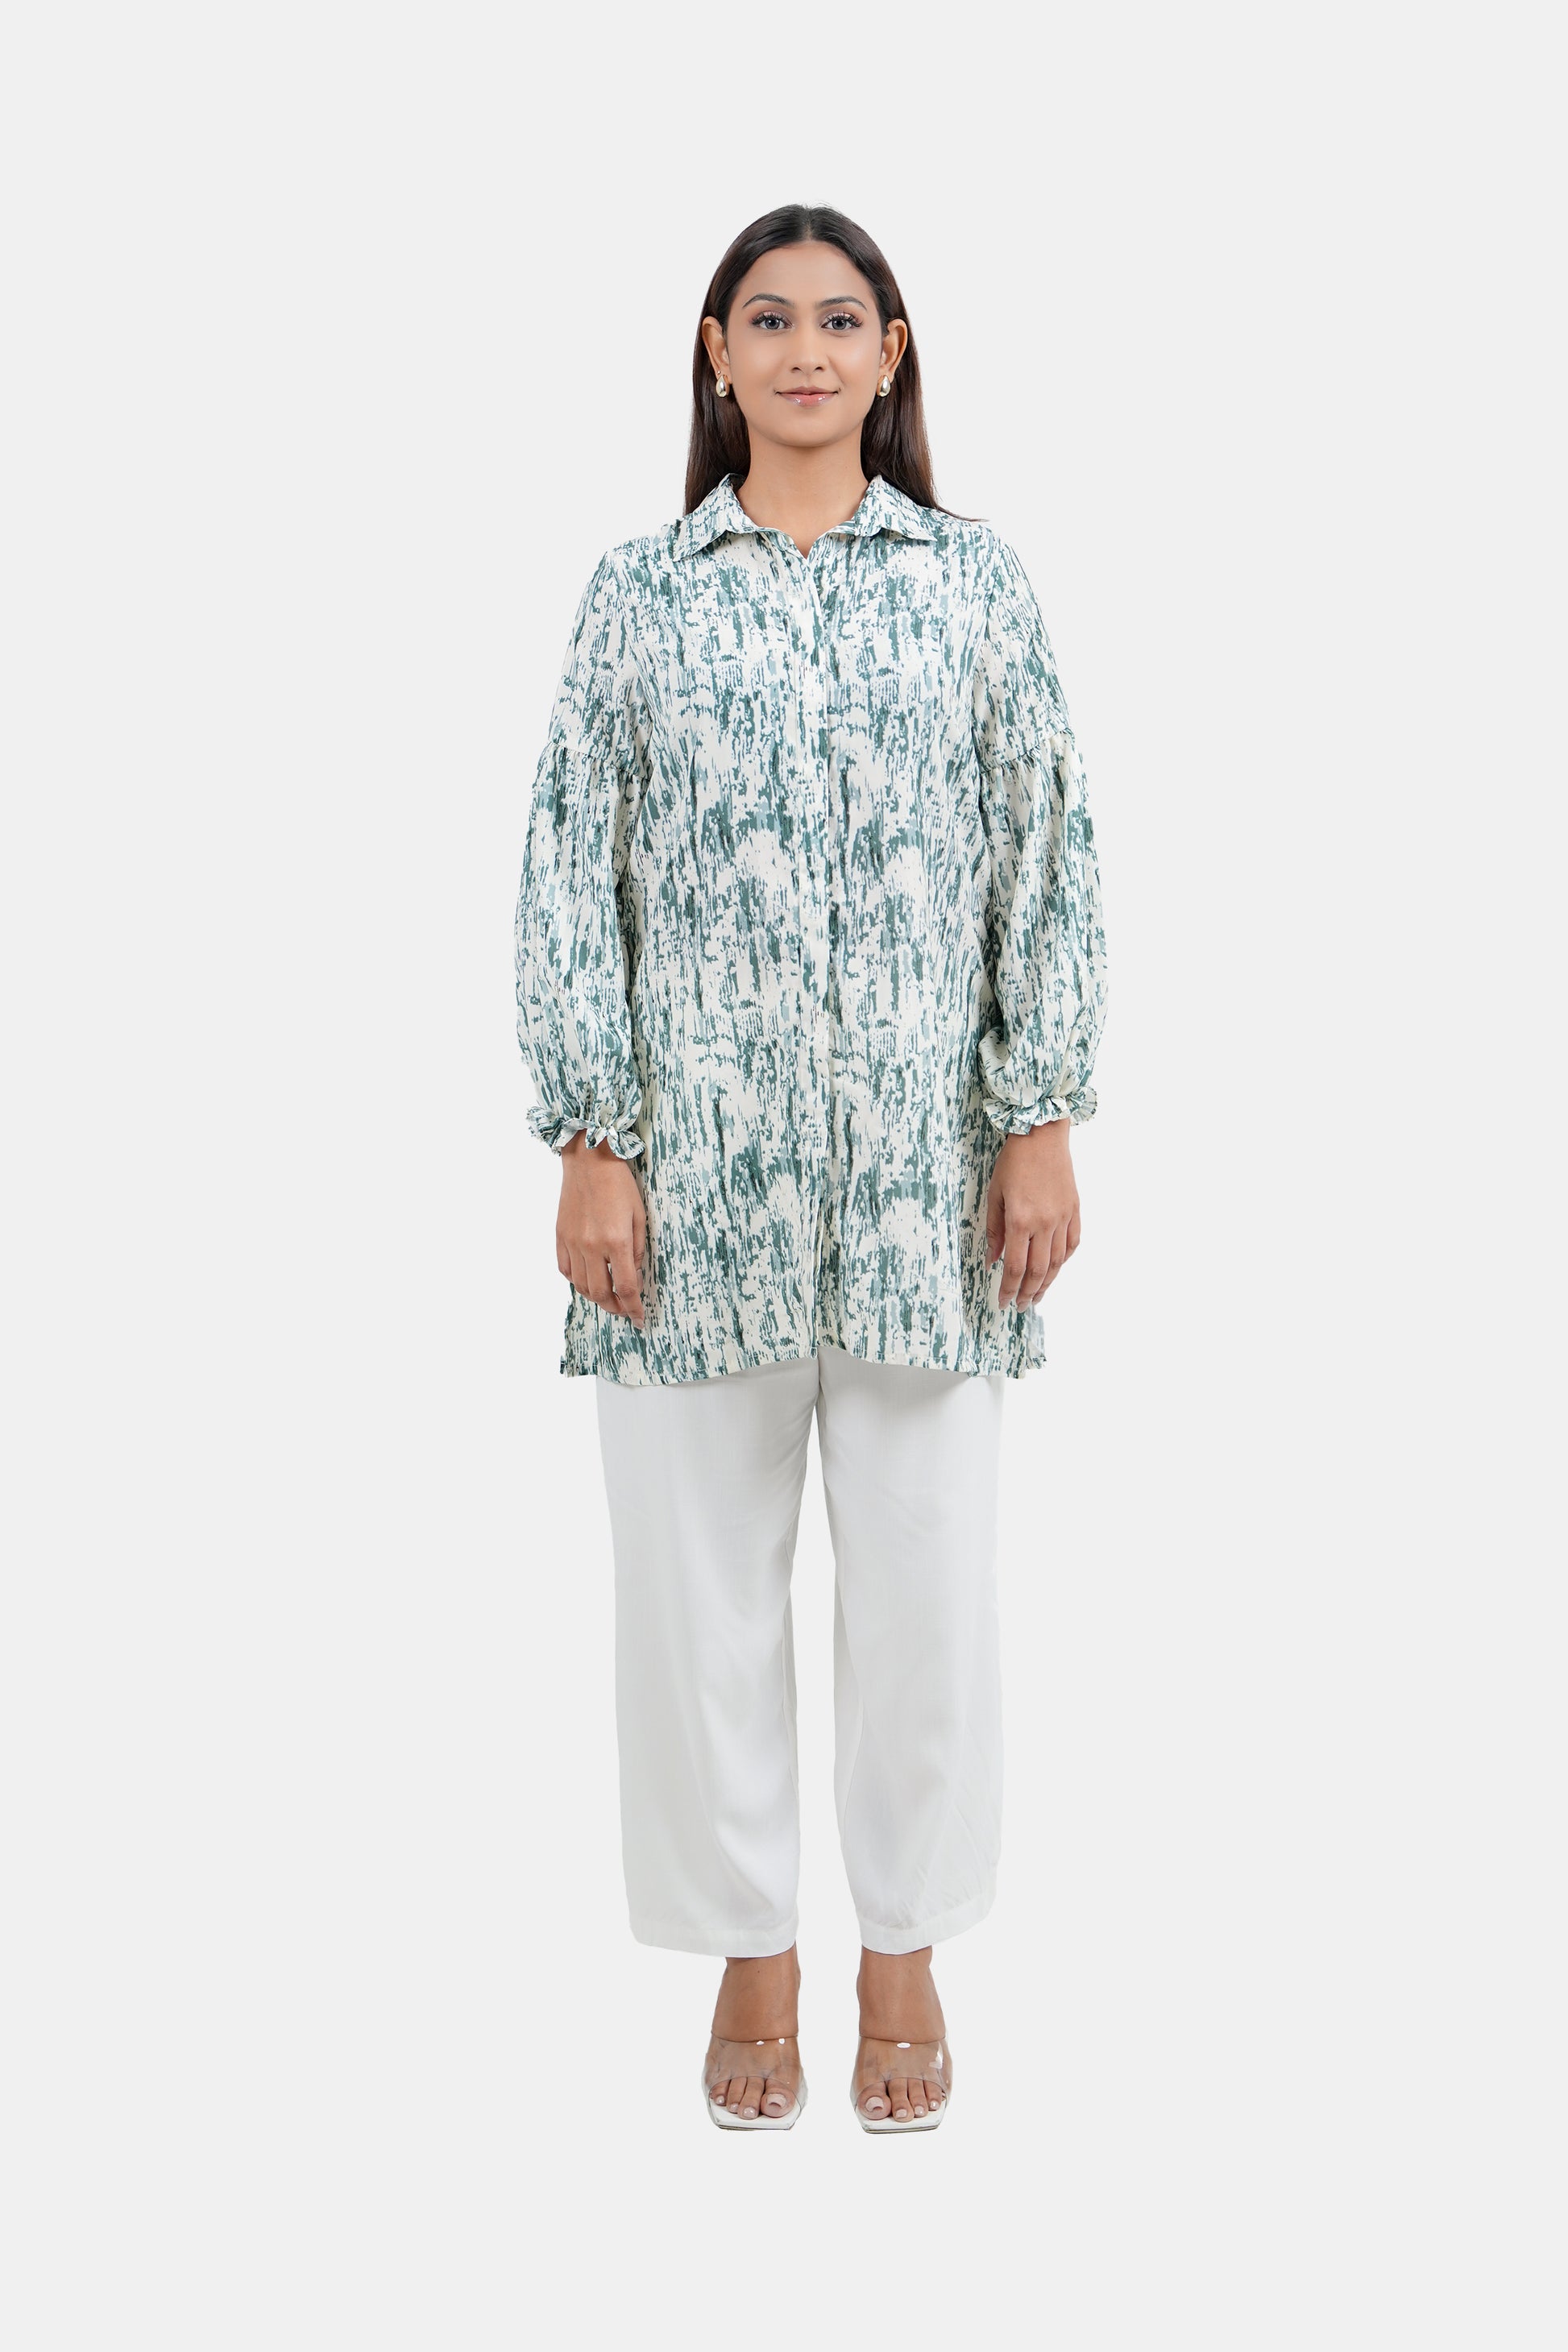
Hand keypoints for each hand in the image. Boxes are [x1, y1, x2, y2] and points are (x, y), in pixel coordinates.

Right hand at [556, 1133, 646, 1325]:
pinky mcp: (560, 1236)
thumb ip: (638, 1250)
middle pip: (601, 1294)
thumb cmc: (620, 1184)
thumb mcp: (639, 1216)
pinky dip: (576, 1281)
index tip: (639, 1319)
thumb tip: (634, 1276)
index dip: (634, 1309)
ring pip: (581, 1286)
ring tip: (607, 1297)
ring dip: (596, 1297)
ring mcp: (572, 1242)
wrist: (589, 1159)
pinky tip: (587, 1279)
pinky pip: (565, 1270)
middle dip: (614, 1308)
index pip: (625, 1288)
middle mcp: (591, 1246)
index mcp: (616, 1241)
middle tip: (624, 1309)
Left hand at [984, 1119, 1080, 1310]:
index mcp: (1020, 1221)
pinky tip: (1056, 1268)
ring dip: (1048, 1283)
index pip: (1015, 1268)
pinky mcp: (1074, 1210)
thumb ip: (993, 1230)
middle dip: (1028, 1293)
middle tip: (1020, 1306)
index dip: (1008, 1289)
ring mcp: (1062, 1217)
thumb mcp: (994, 1195)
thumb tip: (992, 1259)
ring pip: (1058, 1262)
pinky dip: (1064, 1260)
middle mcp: (1044, 1223)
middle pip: (1039, 1271)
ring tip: (1037, 1296)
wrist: (1041, 1135)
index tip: (1003, 1302)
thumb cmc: (1013, 1162)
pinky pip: (1072, 1243)